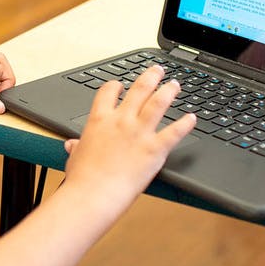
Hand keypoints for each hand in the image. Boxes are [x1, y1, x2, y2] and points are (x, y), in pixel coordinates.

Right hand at [62, 65, 195, 211]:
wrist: (94, 194)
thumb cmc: (83, 178)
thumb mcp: (76, 157)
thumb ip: (77, 147)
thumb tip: (72, 145)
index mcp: (100, 120)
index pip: (108, 92)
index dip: (116, 85)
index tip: (120, 85)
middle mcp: (121, 121)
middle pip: (139, 89)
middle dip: (150, 77)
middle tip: (157, 71)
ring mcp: (139, 133)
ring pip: (158, 103)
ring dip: (168, 91)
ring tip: (175, 85)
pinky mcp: (155, 149)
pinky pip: (175, 132)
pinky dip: (185, 124)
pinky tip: (192, 118)